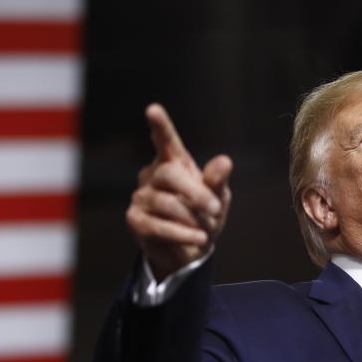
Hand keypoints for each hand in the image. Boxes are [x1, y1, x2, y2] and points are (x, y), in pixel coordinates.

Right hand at [126, 103, 232, 279]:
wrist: (189, 251)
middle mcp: (153, 175)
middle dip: (196, 193)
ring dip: (192, 218)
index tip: (153, 109)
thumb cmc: (204, 217)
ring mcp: (141, 197)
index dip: (160, 126)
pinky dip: (183, 234)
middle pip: (170, 174)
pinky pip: (159, 226)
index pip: (166, 141)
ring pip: (166, 203)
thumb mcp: (218, 198)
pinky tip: (199, 239)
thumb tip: (225, 161)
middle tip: (214, 208)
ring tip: (206, 229)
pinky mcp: (135, 220)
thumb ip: (218, 181)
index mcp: (174, 163)